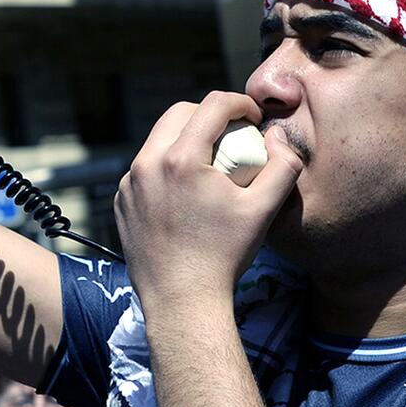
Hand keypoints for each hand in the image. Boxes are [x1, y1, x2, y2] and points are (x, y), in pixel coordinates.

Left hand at [113, 93, 301, 310]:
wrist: (182, 302)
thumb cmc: (224, 257)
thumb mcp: (264, 210)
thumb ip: (283, 166)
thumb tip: (278, 137)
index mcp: (181, 159)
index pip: (213, 105)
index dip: (240, 103)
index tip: (253, 118)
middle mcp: (147, 164)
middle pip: (180, 113)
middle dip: (210, 115)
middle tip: (233, 135)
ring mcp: (129, 184)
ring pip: (159, 140)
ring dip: (186, 139)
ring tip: (210, 161)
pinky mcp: (122, 201)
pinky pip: (145, 168)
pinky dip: (167, 167)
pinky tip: (186, 190)